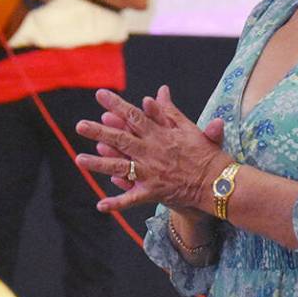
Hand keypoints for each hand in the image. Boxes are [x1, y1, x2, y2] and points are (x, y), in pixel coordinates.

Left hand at [75, 85, 229, 213]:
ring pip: (120, 167)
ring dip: (99, 164)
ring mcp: (151, 173)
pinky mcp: (153, 191)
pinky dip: (117, 203)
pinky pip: (132, 199)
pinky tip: (100, 205)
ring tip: (79, 159)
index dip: (116, 104)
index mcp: (160, 135)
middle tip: (80, 125)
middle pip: (121, 139)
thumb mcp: (188, 128)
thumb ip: (169, 111)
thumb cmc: (205, 153)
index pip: (134, 116)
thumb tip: (160, 90)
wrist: (218, 181)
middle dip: (99, 132)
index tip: (99, 95)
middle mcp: (152, 152)